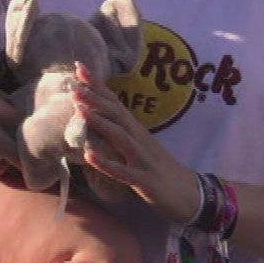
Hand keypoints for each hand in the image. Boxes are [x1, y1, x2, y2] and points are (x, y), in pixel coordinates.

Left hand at [74, 63, 200, 222]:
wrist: (190, 194)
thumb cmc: (161, 171)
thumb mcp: (141, 148)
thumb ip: (122, 135)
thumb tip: (97, 122)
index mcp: (137, 131)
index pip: (116, 103)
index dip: (99, 86)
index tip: (80, 68)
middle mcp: (140, 140)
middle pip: (117, 114)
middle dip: (95, 97)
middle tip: (73, 82)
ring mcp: (143, 159)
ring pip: (120, 137)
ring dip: (100, 122)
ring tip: (79, 108)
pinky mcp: (144, 180)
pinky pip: (122, 171)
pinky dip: (106, 162)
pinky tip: (89, 155)